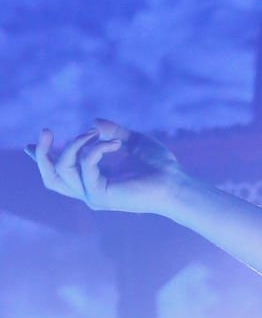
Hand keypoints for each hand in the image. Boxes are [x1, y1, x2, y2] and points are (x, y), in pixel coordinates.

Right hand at [26, 120, 184, 215]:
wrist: (176, 183)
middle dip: (41, 154)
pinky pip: (84, 166)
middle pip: (50, 177)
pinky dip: (95, 149)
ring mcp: (93, 195)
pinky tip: (114, 144)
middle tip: (46, 130)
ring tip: (92, 132)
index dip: (41, 158)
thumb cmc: (160, 166)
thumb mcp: (134, 142)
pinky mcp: (100, 197)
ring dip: (74, 145)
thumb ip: (113, 132)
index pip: (60, 172)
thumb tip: (94, 121)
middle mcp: (90, 189)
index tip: (28, 145)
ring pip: (61, 170)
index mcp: (94, 178)